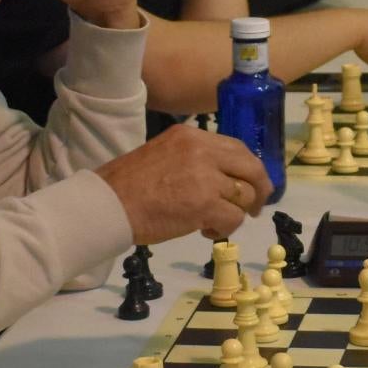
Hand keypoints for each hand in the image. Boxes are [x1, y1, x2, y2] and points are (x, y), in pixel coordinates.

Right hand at [96, 124, 272, 244]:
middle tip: (255, 208)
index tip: (250, 185)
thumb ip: (195, 160)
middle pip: (252, 169)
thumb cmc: (128, 185)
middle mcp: (203, 150)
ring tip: (213, 223)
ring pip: (245, 197)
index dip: (250, 170)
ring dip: (235, 214)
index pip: (238, 149)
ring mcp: (206, 177)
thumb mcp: (165, 155)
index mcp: (192, 136)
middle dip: (259, 191)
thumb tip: (224, 178)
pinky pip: (234, 219)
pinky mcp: (205, 204)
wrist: (108, 204)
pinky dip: (224, 229)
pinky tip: (206, 231)